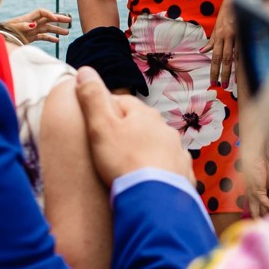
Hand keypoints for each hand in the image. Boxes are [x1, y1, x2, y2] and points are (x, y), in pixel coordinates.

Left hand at [1, 8, 70, 45]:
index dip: (49, 14)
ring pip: (47, 29)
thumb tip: (34, 25)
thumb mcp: (12, 29)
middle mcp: (31, 23)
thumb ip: (23, 26)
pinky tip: (57, 40)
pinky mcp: (30, 38)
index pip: (41, 12)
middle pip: (47, 19)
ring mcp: (31, 30)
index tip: (54, 19)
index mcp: (27, 18)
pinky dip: (50, 38)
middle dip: (58, 19)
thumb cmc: (3, 32)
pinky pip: (42, 37)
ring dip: (57, 30)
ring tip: (67, 32)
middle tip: (69, 20)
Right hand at [73, 65, 192, 184]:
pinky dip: (160, 173)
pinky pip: (169, 169)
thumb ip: (92, 98)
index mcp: (145, 115)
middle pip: (142, 126)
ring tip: (130, 168)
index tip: (95, 124)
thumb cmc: (123, 161)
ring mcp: (177, 152)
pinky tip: (150, 183)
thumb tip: (85, 70)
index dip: (107, 111)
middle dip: (128, 133)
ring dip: (146, 153)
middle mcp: (165, 130)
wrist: (154, 198)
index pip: (123, 104)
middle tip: (111, 149)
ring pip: (158, 147)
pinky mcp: (183, 175)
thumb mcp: (100, 127)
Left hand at [211, 0, 238, 92]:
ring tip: (232, 82)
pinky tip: (244, 70)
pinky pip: (244, 50)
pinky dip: (243, 61)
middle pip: (224, 59)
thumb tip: (202, 51)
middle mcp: (227, 37)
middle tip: (222, 86)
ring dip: (233, 70)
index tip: (213, 81)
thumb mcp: (217, 27)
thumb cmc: (226, 14)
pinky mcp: (246, 33)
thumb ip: (211, 41)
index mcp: (219, 36)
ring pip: (235, 56)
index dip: (213, 70)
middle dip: (223, 73)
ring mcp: (237, 36)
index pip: (215, 57)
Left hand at [240, 148, 268, 217]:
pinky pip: (265, 203)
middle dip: (265, 221)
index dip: (268, 216)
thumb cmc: (264, 166)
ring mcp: (253, 195)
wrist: (258, 157)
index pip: (261, 210)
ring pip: (258, 212)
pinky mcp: (257, 191)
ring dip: (268, 218)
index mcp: (256, 195)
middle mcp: (253, 197)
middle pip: (257, 214)